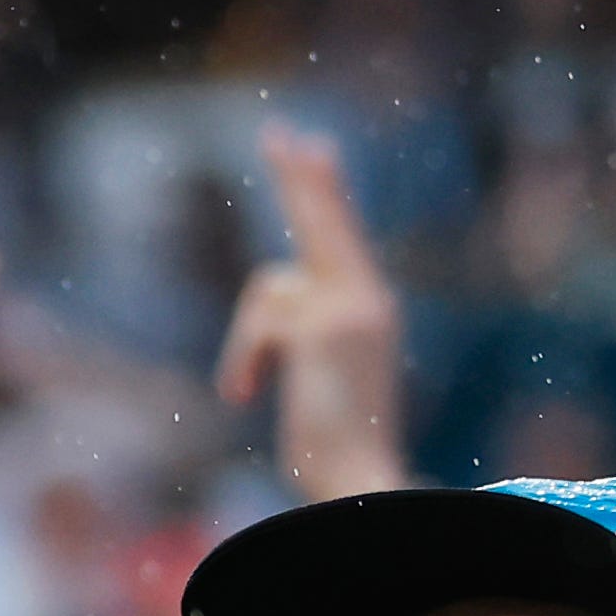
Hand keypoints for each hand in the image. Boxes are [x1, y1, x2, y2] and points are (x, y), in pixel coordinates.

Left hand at [220, 129, 416, 504]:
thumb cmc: (337, 447)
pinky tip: (249, 395)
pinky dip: (244, 360)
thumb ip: (305, 327)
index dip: (322, 192)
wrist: (359, 484)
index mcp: (371, 310)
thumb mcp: (322, 375)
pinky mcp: (319, 328)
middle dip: (296, 178)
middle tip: (277, 131)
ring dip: (246, 341)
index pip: (341, 235)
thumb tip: (275, 297)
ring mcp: (347, 310)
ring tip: (248, 389)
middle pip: (321, 221)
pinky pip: (259, 322)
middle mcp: (367, 299)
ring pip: (269, 286)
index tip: (311, 149)